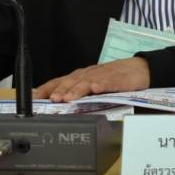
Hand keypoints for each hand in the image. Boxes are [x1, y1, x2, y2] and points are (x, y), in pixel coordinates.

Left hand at [36, 57, 150, 101]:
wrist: (140, 69)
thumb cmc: (114, 78)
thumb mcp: (93, 86)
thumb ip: (77, 93)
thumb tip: (57, 105)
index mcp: (81, 77)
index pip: (59, 81)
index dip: (46, 88)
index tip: (34, 96)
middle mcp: (89, 74)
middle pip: (71, 81)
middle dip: (60, 90)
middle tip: (51, 99)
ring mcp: (102, 75)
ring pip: (86, 81)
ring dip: (76, 89)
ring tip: (68, 98)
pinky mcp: (117, 78)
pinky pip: (108, 81)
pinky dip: (101, 84)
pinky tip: (95, 89)